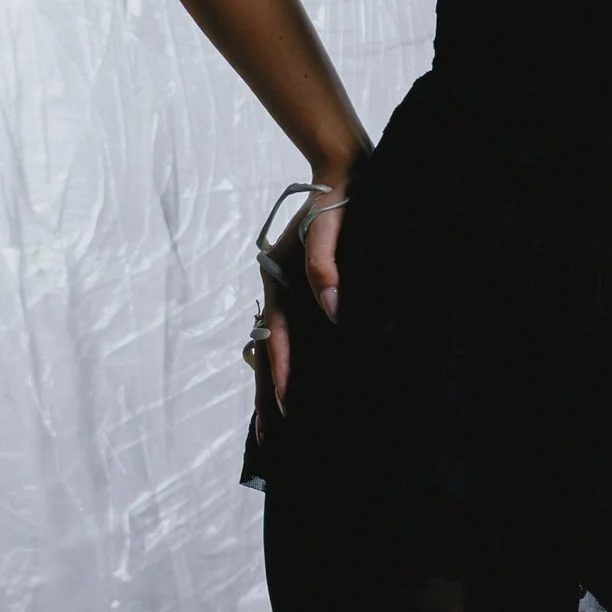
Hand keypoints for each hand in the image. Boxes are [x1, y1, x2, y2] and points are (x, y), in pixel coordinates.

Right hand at [263, 187, 345, 410]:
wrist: (344, 174)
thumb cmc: (338, 201)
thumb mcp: (328, 228)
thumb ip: (325, 267)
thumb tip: (332, 310)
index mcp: (278, 279)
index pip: (278, 336)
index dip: (282, 370)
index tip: (284, 404)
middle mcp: (279, 291)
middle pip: (268, 350)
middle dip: (267, 392)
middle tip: (267, 437)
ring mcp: (291, 294)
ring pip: (277, 348)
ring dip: (274, 382)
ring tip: (275, 423)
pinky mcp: (306, 294)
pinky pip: (295, 336)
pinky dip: (291, 363)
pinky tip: (298, 385)